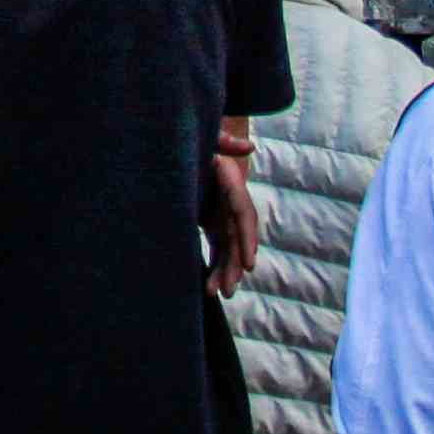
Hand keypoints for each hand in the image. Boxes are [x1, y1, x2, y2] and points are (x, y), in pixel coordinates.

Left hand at [203, 150, 263, 298]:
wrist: (183, 145)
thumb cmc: (192, 140)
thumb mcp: (206, 138)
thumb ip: (223, 140)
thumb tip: (250, 146)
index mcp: (230, 183)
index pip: (244, 214)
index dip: (247, 239)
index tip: (249, 264)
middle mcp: (230, 202)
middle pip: (238, 237)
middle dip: (235, 265)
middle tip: (227, 290)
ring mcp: (222, 213)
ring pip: (228, 248)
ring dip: (224, 271)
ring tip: (214, 294)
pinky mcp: (212, 222)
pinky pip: (217, 248)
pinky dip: (215, 266)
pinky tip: (208, 288)